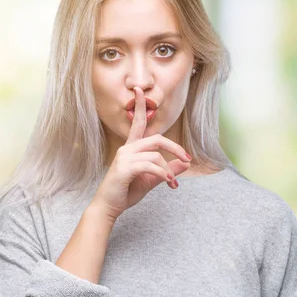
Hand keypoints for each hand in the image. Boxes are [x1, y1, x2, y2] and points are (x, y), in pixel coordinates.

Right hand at [92, 86, 191, 220]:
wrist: (109, 207)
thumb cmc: (126, 191)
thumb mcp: (151, 179)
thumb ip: (167, 170)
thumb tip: (185, 164)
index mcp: (131, 148)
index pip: (137, 123)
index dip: (139, 106)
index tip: (139, 90)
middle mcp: (127, 149)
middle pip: (157, 139)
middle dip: (175, 147)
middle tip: (187, 160)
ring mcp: (124, 157)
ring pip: (155, 155)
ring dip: (168, 170)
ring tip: (173, 183)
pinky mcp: (124, 168)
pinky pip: (150, 166)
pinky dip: (163, 173)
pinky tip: (168, 181)